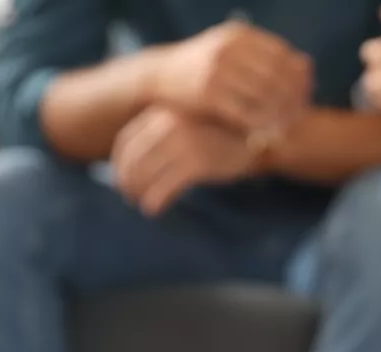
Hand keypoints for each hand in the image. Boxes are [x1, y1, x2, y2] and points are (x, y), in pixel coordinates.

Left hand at [112, 106, 256, 216]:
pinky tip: (154, 209)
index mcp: (163, 113)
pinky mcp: (198, 163)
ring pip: (146, 175)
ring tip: (142, 204)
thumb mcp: (191, 123)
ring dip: (138, 194)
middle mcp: (169, 125)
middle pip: (133, 160)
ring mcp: (184, 143)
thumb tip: (136, 163)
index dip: (119, 163)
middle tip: (128, 196)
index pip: (127, 141)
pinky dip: (155, 201)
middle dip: (126, 181)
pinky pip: (165, 187)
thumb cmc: (225, 133)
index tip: (121, 178)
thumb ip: (164, 134)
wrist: (261, 134)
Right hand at [149, 20, 311, 133]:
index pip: (284, 57)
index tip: (307, 97)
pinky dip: (260, 126)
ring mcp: (218, 69)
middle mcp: (230, 48)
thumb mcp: (233, 51)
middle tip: (300, 118)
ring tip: (285, 129)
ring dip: (279, 117)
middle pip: (278, 78)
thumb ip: (267, 57)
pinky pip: (246, 114)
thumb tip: (308, 65)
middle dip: (293, 101)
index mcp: (241, 36)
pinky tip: (265, 135)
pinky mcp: (208, 94)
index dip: (300, 79)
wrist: (160, 75)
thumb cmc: (204, 68)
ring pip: (265, 97)